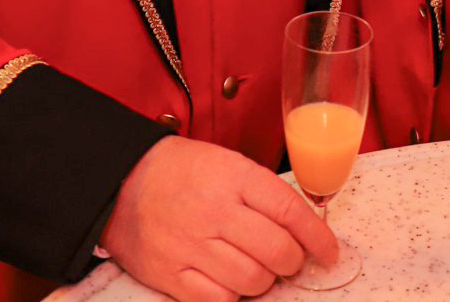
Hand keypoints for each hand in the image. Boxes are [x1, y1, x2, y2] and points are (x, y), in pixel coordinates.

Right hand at [100, 136, 338, 301]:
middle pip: (276, 251)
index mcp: (232, 176)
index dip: (317, 237)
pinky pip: (218, 300)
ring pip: (252, 281)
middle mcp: (213, 211)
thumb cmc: (180, 172)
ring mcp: (190, 245)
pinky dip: (232, 295)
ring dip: (264, 281)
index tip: (329, 252)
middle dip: (292, 262)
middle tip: (289, 260)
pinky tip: (230, 281)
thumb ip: (261, 193)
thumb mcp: (226, 163)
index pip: (289, 211)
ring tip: (257, 268)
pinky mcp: (170, 274)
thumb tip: (303, 230)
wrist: (120, 182)